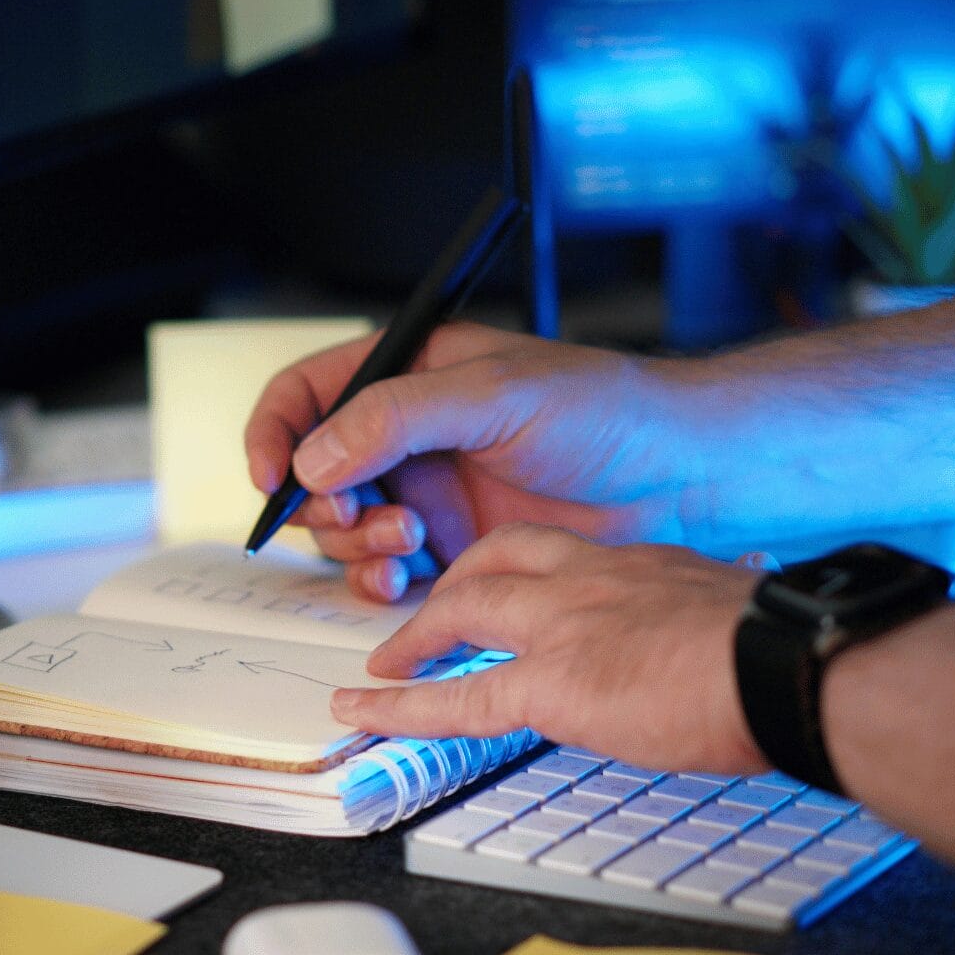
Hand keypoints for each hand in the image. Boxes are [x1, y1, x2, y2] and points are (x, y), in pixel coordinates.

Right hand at [244, 322, 701, 600]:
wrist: (682, 479)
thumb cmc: (607, 411)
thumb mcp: (496, 395)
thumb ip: (397, 418)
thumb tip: (314, 457)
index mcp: (408, 372)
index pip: (305, 393)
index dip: (274, 432)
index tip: (272, 478)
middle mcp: (405, 434)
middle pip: (309, 470)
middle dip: (323, 502)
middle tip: (364, 516)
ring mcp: (424, 491)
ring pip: (339, 527)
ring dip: (354, 543)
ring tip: (408, 543)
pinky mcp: (448, 547)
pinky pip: (380, 571)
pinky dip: (378, 581)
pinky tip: (407, 580)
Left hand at [328, 524, 768, 774]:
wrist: (793, 663)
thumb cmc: (785, 650)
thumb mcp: (727, 612)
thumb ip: (693, 621)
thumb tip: (705, 647)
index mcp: (636, 564)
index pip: (558, 552)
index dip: (519, 569)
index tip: (510, 590)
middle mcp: (588, 579)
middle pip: (493, 561)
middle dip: (451, 586)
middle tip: (427, 615)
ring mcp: (562, 626)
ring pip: (459, 613)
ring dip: (413, 638)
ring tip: (384, 663)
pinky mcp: (552, 682)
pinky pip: (458, 697)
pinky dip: (401, 706)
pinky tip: (365, 710)